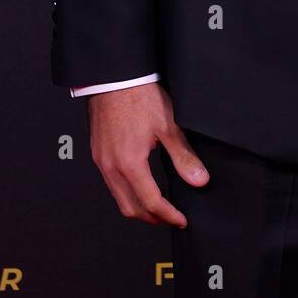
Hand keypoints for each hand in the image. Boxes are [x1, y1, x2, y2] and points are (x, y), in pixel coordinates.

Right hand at [87, 83, 208, 227]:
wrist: (115, 77)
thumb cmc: (140, 96)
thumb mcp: (168, 126)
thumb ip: (183, 157)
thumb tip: (199, 180)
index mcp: (130, 164)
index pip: (151, 202)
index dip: (168, 215)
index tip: (181, 220)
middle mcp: (111, 167)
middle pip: (130, 207)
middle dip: (151, 218)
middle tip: (170, 219)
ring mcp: (101, 161)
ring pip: (118, 197)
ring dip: (137, 207)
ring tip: (157, 207)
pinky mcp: (98, 152)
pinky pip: (111, 183)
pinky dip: (126, 192)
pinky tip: (139, 185)